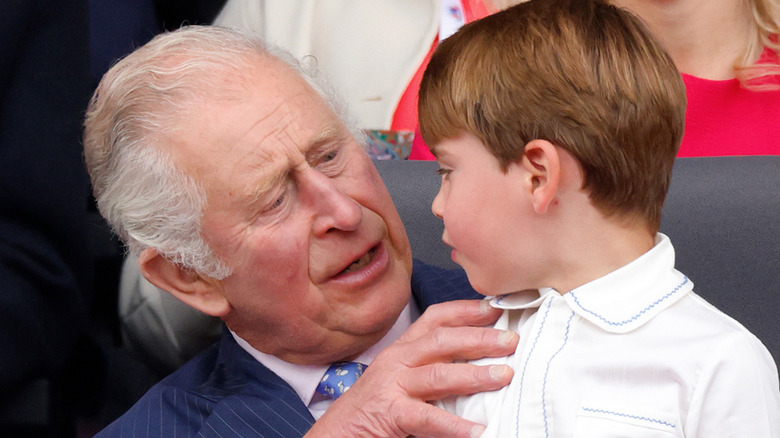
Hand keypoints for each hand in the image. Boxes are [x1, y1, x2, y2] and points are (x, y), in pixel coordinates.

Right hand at [305, 299, 517, 437]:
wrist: (333, 436)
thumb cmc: (373, 410)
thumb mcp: (401, 380)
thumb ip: (431, 369)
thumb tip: (479, 363)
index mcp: (401, 351)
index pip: (435, 319)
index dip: (466, 310)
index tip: (496, 307)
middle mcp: (396, 362)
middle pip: (441, 340)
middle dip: (479, 337)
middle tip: (511, 339)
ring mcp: (391, 386)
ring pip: (438, 374)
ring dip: (474, 375)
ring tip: (504, 375)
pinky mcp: (390, 414)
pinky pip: (426, 417)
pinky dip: (454, 425)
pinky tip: (477, 431)